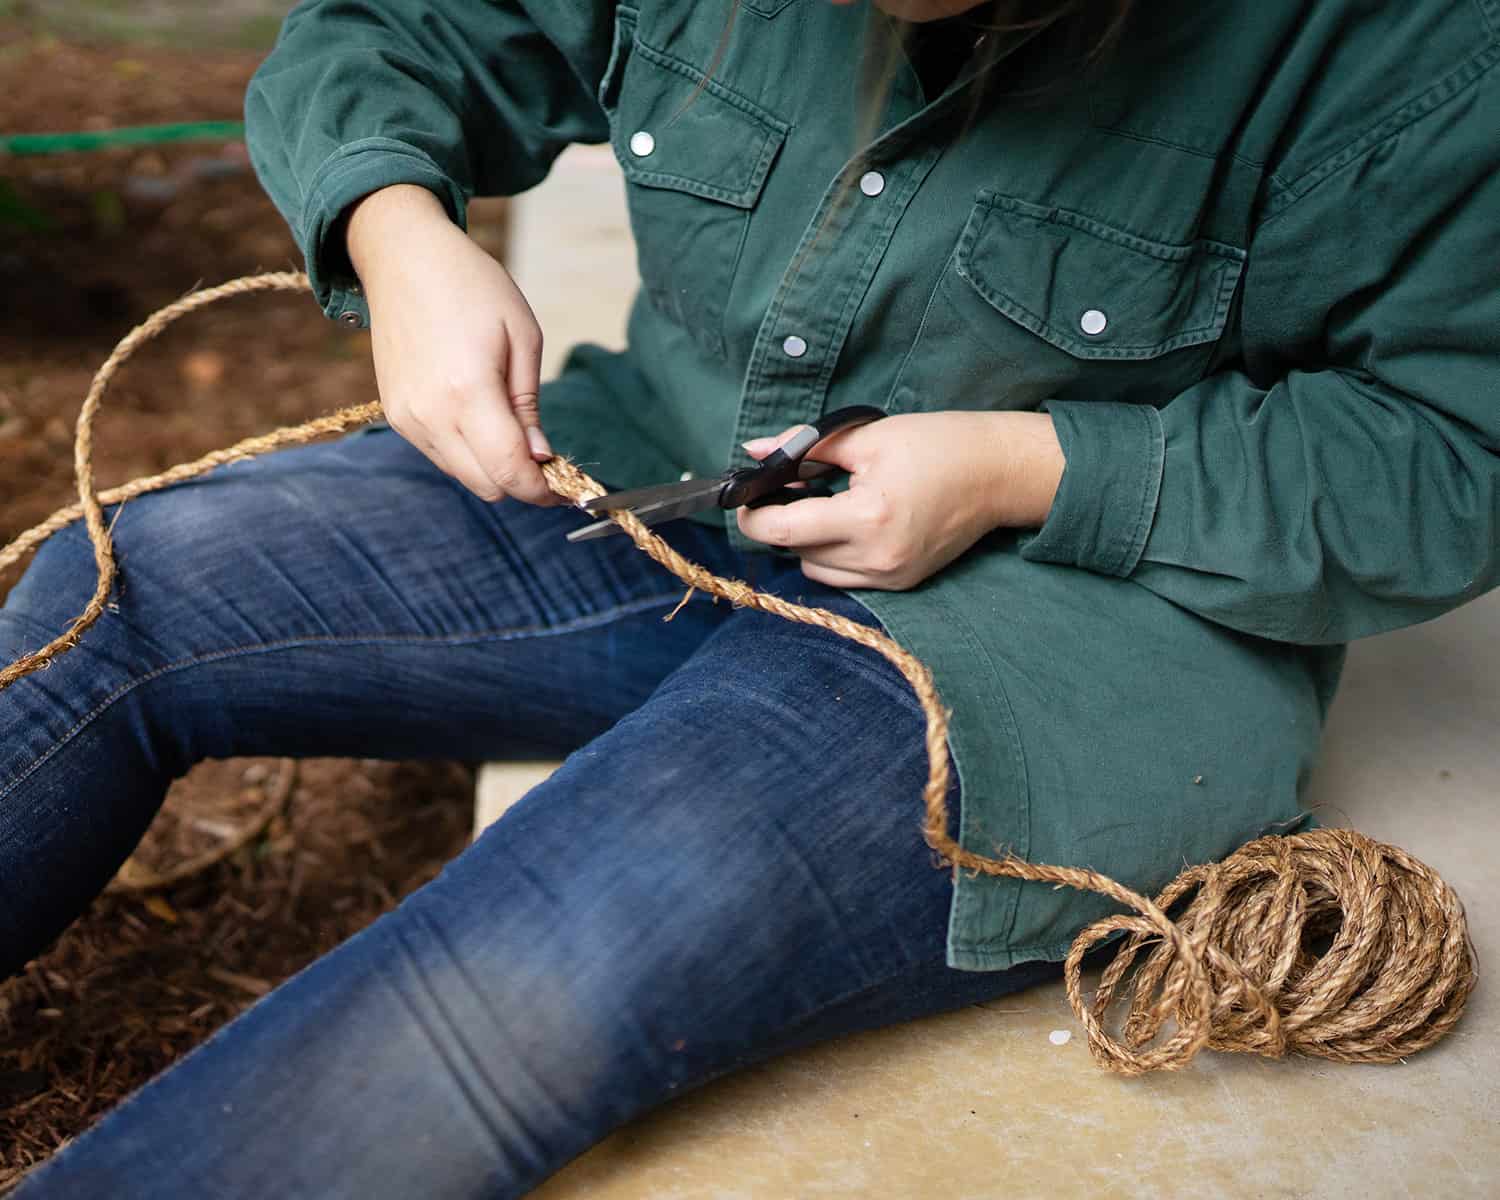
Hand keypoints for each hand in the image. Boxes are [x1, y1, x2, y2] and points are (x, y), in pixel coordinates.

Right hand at [346, 184, 554, 504]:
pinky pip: (441, 456)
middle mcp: (430, 414)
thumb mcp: (522, 337)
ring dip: (494, 468)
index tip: (566, 490)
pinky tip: (482, 419)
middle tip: (547, 461)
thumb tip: (540, 458)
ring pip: (463, 476)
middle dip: (522, 483)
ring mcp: (407, 418)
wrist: (403, 257)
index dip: (542, 491)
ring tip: (514, 432)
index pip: (509, 470)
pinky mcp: (396, 415)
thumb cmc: (471, 286)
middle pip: (487, 486)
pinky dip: (468, 453)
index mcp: (467, 392)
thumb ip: (528, 405)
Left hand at [736, 410, 1063, 589]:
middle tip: (789, 488)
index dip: (753, 516)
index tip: (744, 499)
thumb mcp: (866, 436)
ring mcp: (892, 576)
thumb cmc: (939, 445)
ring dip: (808, 542)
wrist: (999, 473)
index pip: (783, 531)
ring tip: (824, 505)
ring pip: (817, 570)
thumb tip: (755, 451)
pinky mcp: (902, 583)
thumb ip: (803, 446)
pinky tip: (849, 522)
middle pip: (796, 551)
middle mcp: (878, 558)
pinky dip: (835, 553)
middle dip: (783, 522)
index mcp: (867, 517)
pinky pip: (846, 576)